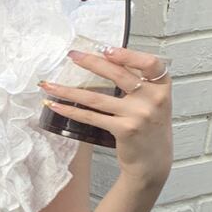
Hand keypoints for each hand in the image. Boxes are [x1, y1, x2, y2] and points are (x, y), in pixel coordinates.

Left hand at [38, 45, 172, 189]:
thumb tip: (106, 60)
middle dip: (91, 62)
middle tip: (72, 55)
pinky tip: (56, 106)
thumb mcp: (153, 102)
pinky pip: (92, 117)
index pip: (150, 63)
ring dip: (69, 90)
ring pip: (97, 98)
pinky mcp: (124, 130)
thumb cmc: (149, 128)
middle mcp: (153, 99)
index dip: (128, 54)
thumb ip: (139, 83)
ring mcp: (138, 115)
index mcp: (162, 87)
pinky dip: (71, 110)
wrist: (153, 162)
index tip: (106, 49)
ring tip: (49, 84)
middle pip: (119, 75)